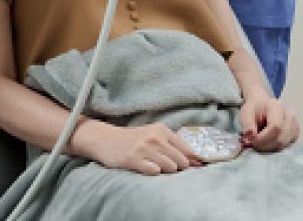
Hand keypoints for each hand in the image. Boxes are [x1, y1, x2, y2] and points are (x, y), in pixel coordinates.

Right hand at [75, 120, 201, 174]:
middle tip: (165, 165)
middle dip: (177, 167)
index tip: (189, 166)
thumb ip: (173, 146)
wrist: (106, 139)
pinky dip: (154, 172)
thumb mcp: (153, 136)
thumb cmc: (133, 139)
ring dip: (165, 171)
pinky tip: (146, 168)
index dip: (190, 161)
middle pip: (181, 161)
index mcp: (162, 130)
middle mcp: (154, 138)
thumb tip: (196, 161)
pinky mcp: (134, 159)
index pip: (187, 150)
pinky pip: (154, 171)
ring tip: (154, 165)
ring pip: (170, 168)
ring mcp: (144, 148)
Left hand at [238, 95, 298, 152]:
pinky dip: (275, 147)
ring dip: (269, 147)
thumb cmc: (255, 109)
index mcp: (277, 106)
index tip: (253, 142)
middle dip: (265, 145)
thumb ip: (247, 125)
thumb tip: (251, 138)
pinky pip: (286, 146)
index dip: (263, 138)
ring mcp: (294, 124)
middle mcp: (289, 115)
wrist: (262, 104)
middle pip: (281, 138)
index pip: (275, 127)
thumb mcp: (246, 113)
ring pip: (284, 144)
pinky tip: (268, 141)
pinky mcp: (295, 133)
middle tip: (254, 145)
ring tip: (260, 142)